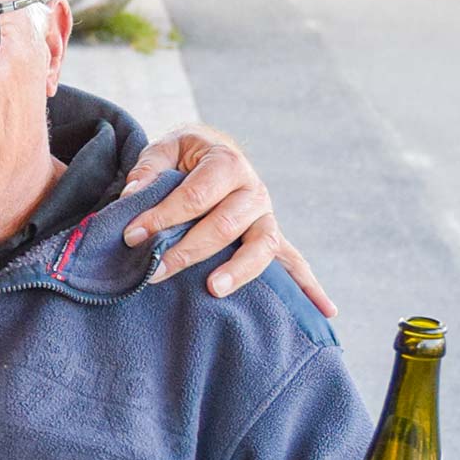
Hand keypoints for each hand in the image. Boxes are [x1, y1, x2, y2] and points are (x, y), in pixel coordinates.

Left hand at [120, 124, 335, 316]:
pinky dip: (310, 287)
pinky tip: (326, 311)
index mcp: (226, 163)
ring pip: (262, 245)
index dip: (163, 216)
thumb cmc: (185, 156)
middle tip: (156, 271)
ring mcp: (265, 216)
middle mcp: (252, 190)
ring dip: (239, 270)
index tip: (133, 236)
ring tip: (213, 288)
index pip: (196, 194)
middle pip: (226, 224)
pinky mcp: (270, 237)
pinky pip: (295, 263)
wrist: (211, 153)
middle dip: (188, 250)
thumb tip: (133, 195)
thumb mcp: (166, 148)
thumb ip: (149, 168)